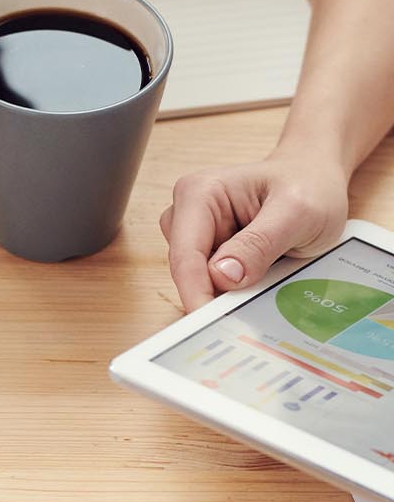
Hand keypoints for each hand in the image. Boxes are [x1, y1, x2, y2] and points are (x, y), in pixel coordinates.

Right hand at [161, 149, 348, 311]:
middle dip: (216, 291)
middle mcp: (187, 212)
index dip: (195, 292)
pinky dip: (235, 286)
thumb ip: (259, 243)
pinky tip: (262, 272)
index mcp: (199, 194)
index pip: (186, 254)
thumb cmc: (309, 185)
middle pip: (187, 270)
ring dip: (229, 288)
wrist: (316, 179)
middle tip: (255, 301)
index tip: (208, 322)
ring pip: (198, 279)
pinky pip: (212, 280)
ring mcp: (195, 232)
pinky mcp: (206, 249)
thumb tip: (222, 275)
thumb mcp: (297, 213)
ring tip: (270, 270)